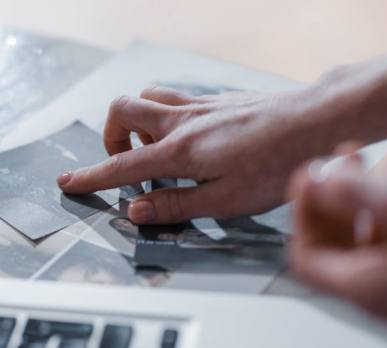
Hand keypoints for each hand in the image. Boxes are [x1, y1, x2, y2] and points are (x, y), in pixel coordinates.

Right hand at [57, 85, 339, 223]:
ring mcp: (200, 105)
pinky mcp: (217, 99)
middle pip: (122, 110)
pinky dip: (164, 115)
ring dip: (137, 121)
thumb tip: (136, 212)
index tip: (68, 183)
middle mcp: (183, 120)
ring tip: (154, 151)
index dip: (90, 177)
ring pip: (147, 96)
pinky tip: (188, 138)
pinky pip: (175, 97)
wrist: (318, 122)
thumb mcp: (227, 200)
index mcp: (180, 151)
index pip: (120, 166)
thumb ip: (176, 205)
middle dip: (110, 137)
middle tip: (124, 163)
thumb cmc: (278, 164)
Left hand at [288, 153, 386, 329]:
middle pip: (338, 247)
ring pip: (375, 239)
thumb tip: (315, 184)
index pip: (307, 256)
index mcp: (371, 291)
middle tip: (340, 160)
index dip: (302, 212)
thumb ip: (348, 192)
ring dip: (366, 198)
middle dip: (334, 198)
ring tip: (377, 162)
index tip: (309, 175)